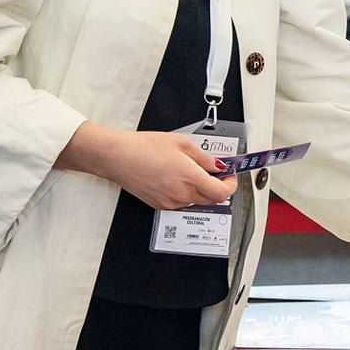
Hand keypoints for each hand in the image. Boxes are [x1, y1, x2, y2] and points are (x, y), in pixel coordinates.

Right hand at [104, 130, 237, 210]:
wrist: (117, 157)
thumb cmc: (143, 147)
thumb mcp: (182, 143)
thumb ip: (205, 157)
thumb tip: (218, 165)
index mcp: (190, 179)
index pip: (222, 193)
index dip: (231, 184)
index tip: (230, 175)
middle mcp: (182, 195)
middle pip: (212, 199)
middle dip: (219, 186)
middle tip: (217, 172)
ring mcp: (170, 203)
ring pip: (197, 201)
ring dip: (202, 189)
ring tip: (192, 170)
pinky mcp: (160, 205)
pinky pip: (182, 202)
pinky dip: (186, 192)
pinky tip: (177, 177)